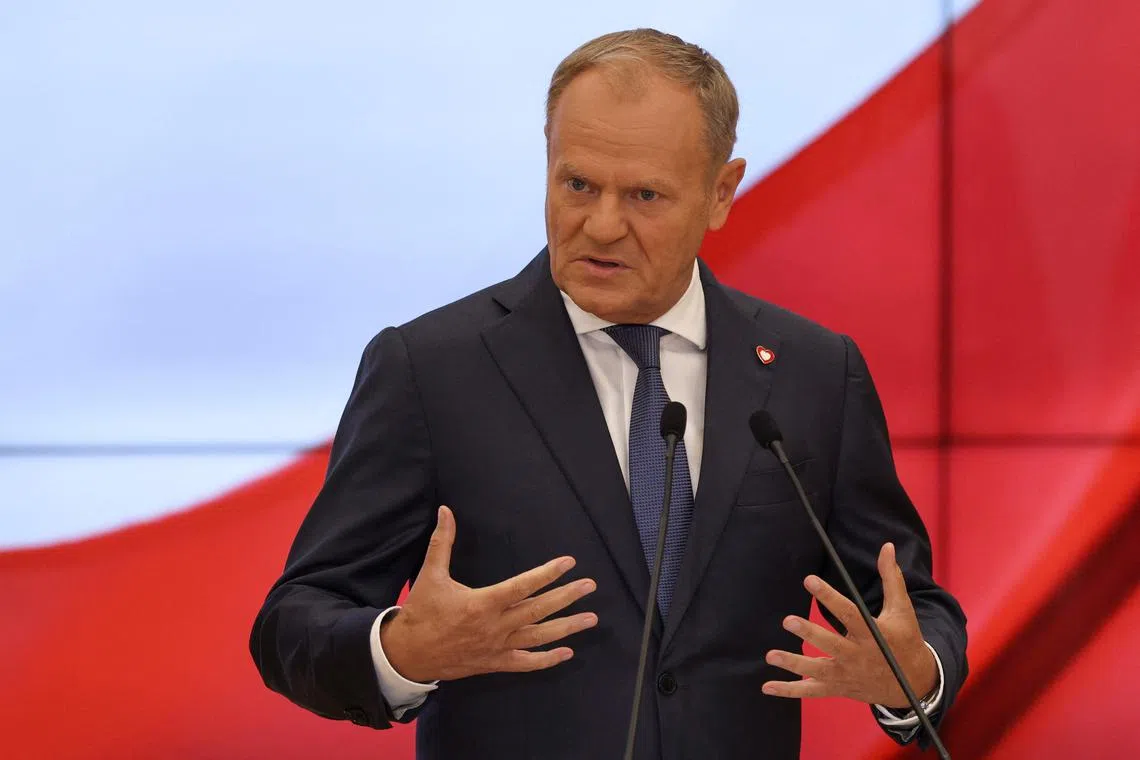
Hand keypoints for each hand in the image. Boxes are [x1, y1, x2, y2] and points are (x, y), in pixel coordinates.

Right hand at [381, 505, 598, 682]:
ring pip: (539, 637)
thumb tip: (445, 511)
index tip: (568, 563)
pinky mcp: (495, 662)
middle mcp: (495, 626)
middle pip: (539, 610)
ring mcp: (498, 646)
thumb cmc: (421, 612)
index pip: (523, 586)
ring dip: (567, 627)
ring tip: (591, 618)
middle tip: (590, 586)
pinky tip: (567, 652)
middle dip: (567, 597)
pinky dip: (547, 660)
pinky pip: (526, 663)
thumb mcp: (430, 574)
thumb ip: (442, 542)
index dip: (547, 574)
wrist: (408, 654)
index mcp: (483, 603)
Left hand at [762, 542, 936, 708]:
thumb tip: (887, 547)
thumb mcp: (901, 610)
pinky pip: (812, 690)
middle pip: (831, 644)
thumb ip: (891, 578)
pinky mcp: (839, 687)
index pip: (849, 613)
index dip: (829, 597)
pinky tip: (767, 687)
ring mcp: (847, 674)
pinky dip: (789, 690)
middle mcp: (858, 656)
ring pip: (818, 670)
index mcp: (873, 635)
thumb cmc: (905, 640)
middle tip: (788, 620)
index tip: (809, 580)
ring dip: (794, 663)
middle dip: (809, 633)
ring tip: (771, 655)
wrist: (914, 683)